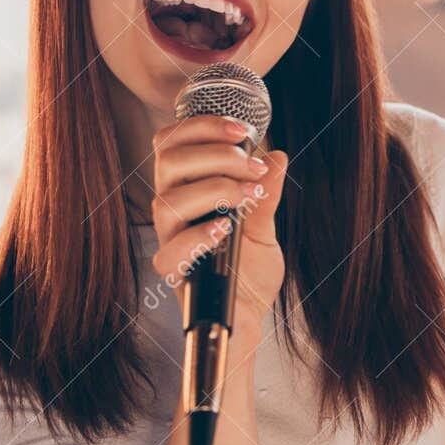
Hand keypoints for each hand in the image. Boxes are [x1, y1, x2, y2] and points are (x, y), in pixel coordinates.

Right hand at [149, 114, 288, 332]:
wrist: (249, 317)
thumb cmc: (249, 271)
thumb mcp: (264, 227)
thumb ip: (265, 192)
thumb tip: (277, 156)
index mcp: (187, 190)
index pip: (172, 144)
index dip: (201, 127)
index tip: (242, 130)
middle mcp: (173, 211)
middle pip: (167, 163)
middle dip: (215, 153)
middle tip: (252, 165)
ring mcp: (171, 240)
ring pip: (167, 201)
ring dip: (214, 188)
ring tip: (250, 196)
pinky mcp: (176, 272)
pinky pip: (171, 250)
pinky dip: (199, 234)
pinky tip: (227, 227)